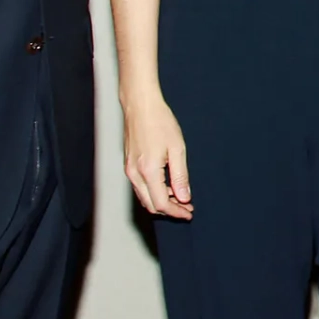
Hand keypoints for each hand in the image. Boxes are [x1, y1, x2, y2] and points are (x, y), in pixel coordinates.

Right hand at [122, 89, 193, 219]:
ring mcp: (129, 170)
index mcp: (148, 171)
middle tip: (187, 208)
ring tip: (180, 199)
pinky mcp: (128, 165)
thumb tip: (184, 197)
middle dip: (170, 210)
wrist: (140, 105)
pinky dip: (154, 192)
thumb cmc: (160, 122)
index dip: (176, 212)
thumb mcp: (177, 148)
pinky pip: (140, 187)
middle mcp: (135, 174)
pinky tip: (167, 187)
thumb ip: (180, 176)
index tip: (189, 212)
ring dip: (161, 202)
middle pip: (151, 205)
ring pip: (144, 198)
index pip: (161, 204)